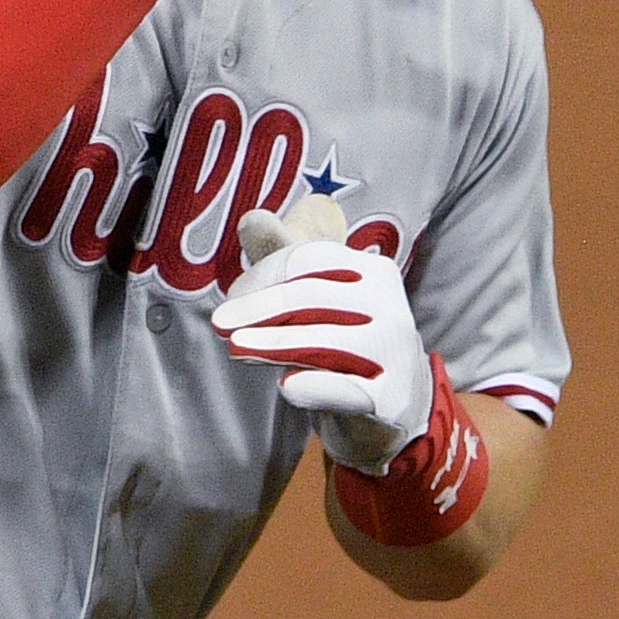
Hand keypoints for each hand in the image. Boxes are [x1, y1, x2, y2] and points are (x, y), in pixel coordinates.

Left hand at [213, 214, 432, 474]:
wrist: (398, 400)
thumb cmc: (344, 340)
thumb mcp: (317, 295)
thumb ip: (282, 257)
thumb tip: (253, 218)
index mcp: (374, 271)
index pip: (310, 260)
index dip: (264, 275)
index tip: (231, 299)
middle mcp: (391, 306)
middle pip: (313, 296)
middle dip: (260, 307)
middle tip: (220, 323)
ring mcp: (395, 353)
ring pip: (326, 341)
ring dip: (274, 342)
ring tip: (237, 349)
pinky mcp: (392, 397)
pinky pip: (344, 389)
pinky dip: (314, 386)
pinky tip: (287, 386)